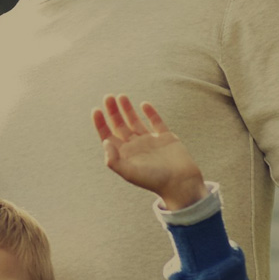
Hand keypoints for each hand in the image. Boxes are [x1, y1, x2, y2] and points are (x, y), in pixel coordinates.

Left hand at [93, 95, 205, 209]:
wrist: (181, 183)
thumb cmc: (154, 181)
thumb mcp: (130, 173)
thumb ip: (114, 160)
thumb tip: (105, 142)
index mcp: (124, 155)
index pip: (108, 136)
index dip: (100, 124)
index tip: (96, 110)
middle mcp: (135, 147)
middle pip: (119, 126)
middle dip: (113, 112)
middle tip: (108, 97)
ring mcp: (150, 141)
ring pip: (135, 121)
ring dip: (127, 109)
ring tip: (121, 96)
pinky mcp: (166, 138)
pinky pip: (156, 122)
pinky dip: (151, 113)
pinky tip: (144, 104)